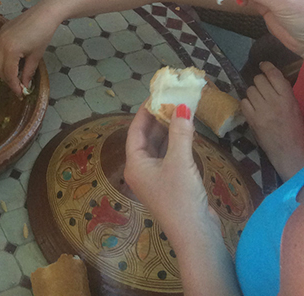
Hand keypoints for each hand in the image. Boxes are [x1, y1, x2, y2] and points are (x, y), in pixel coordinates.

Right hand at [0, 0, 65, 95]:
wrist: (44, 13)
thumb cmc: (43, 35)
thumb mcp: (36, 56)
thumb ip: (27, 72)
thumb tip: (24, 86)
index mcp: (10, 51)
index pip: (8, 74)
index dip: (14, 86)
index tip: (20, 94)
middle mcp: (0, 43)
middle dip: (7, 79)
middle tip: (17, 85)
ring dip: (1, 68)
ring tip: (13, 73)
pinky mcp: (0, 31)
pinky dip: (0, 57)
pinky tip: (10, 59)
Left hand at [124, 103, 214, 242]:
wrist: (197, 236)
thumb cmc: (181, 197)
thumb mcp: (180, 161)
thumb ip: (180, 133)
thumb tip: (182, 106)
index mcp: (135, 164)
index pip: (135, 131)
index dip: (144, 112)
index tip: (155, 95)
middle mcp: (141, 170)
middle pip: (146, 138)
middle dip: (158, 120)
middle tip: (171, 100)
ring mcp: (156, 179)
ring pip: (159, 148)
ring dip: (169, 131)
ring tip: (180, 111)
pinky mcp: (170, 185)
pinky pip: (169, 157)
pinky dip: (176, 144)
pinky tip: (186, 133)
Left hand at [241, 62, 303, 180]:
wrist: (290, 152)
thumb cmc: (295, 130)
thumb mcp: (295, 108)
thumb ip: (285, 93)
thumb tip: (273, 78)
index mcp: (288, 98)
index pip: (274, 74)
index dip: (266, 66)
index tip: (263, 65)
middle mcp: (274, 102)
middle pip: (258, 80)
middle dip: (260, 83)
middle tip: (263, 90)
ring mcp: (262, 111)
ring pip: (250, 90)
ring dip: (253, 93)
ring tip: (259, 101)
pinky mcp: (252, 120)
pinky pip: (244, 102)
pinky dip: (247, 104)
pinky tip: (253, 109)